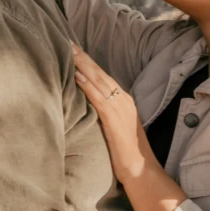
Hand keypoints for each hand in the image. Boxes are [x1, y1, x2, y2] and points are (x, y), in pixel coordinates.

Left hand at [73, 44, 155, 183]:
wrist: (140, 168)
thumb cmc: (127, 153)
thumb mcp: (116, 128)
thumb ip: (106, 114)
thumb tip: (90, 107)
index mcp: (124, 101)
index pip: (104, 77)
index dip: (90, 63)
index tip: (76, 50)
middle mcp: (123, 99)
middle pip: (101, 73)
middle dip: (84, 58)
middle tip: (69, 42)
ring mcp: (119, 107)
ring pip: (99, 80)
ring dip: (83, 65)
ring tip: (69, 51)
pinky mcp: (113, 118)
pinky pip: (98, 97)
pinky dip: (87, 85)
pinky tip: (77, 76)